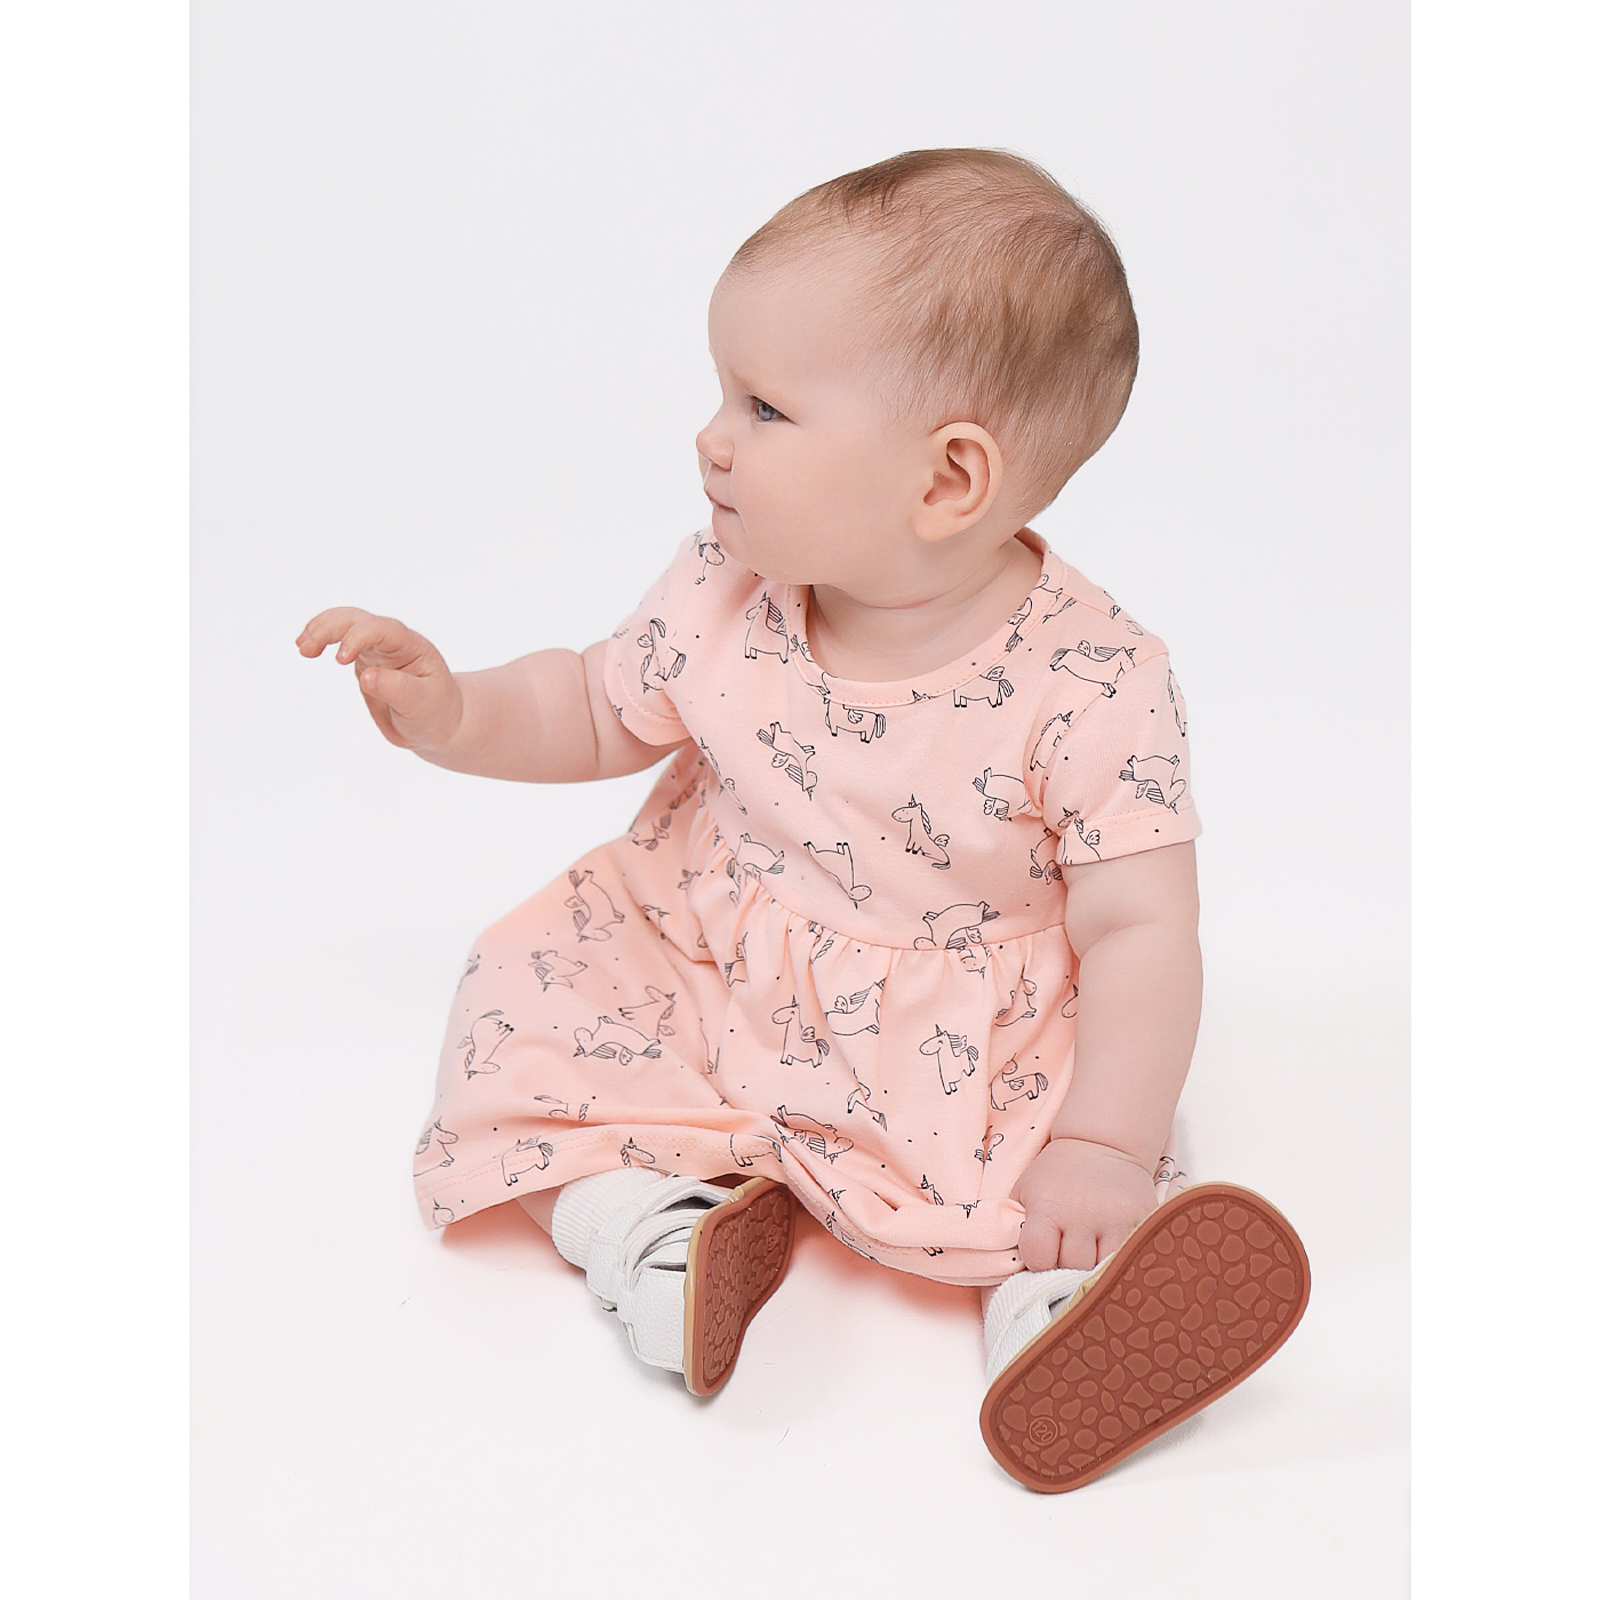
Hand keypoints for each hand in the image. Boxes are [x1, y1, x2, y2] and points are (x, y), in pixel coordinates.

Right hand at [297, 607, 463, 752]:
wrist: (438, 721)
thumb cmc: (436, 711)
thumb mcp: (422, 705)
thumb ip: (397, 689)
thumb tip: (367, 676)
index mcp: (412, 646)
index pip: (382, 629)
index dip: (358, 638)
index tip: (339, 661)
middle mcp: (393, 642)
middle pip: (358, 619)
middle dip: (331, 628)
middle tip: (306, 648)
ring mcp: (378, 649)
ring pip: (346, 623)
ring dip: (321, 629)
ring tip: (302, 646)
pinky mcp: (365, 660)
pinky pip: (341, 640)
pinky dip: (322, 639)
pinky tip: (305, 647)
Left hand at [1014, 1137, 1157, 1271]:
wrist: (1102, 1143)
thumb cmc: (1057, 1174)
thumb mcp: (1026, 1190)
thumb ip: (1018, 1225)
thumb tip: (1018, 1267)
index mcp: (1048, 1206)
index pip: (1038, 1258)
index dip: (1038, 1261)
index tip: (1044, 1253)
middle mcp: (1083, 1214)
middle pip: (1072, 1267)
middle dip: (1067, 1266)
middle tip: (1068, 1251)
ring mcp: (1117, 1219)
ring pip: (1104, 1270)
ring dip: (1095, 1267)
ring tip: (1090, 1252)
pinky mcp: (1143, 1219)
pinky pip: (1132, 1257)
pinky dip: (1121, 1260)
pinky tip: (1112, 1248)